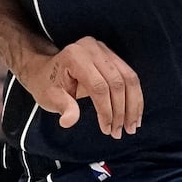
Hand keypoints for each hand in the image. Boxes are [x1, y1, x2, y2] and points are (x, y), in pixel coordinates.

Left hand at [15, 37, 141, 138]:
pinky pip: (130, 76)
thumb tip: (68, 122)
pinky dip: (135, 97)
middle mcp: (92, 48)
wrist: (47, 70)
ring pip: (129, 78)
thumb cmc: (47, 84)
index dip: (106, 110)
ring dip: (133, 105)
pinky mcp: (112, 55)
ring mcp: (104, 49)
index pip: (99, 86)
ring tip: (132, 127)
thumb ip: (63, 107)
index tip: (106, 130)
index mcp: (75, 56)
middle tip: (120, 133)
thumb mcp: (49, 97)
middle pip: (117, 82)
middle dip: (121, 111)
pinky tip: (135, 114)